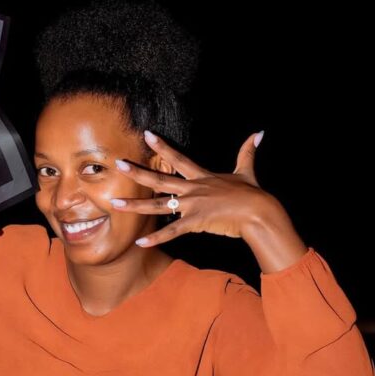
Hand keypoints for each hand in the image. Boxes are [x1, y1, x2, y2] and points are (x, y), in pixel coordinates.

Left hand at [110, 130, 271, 246]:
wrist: (258, 212)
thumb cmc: (253, 195)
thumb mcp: (247, 170)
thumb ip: (248, 151)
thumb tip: (260, 132)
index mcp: (202, 177)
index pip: (178, 158)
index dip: (162, 146)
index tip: (147, 134)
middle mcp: (192, 189)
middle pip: (159, 180)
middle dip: (137, 173)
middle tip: (118, 164)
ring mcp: (192, 205)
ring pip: (157, 205)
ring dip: (135, 206)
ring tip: (114, 204)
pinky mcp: (195, 222)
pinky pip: (171, 231)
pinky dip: (156, 238)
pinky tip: (139, 242)